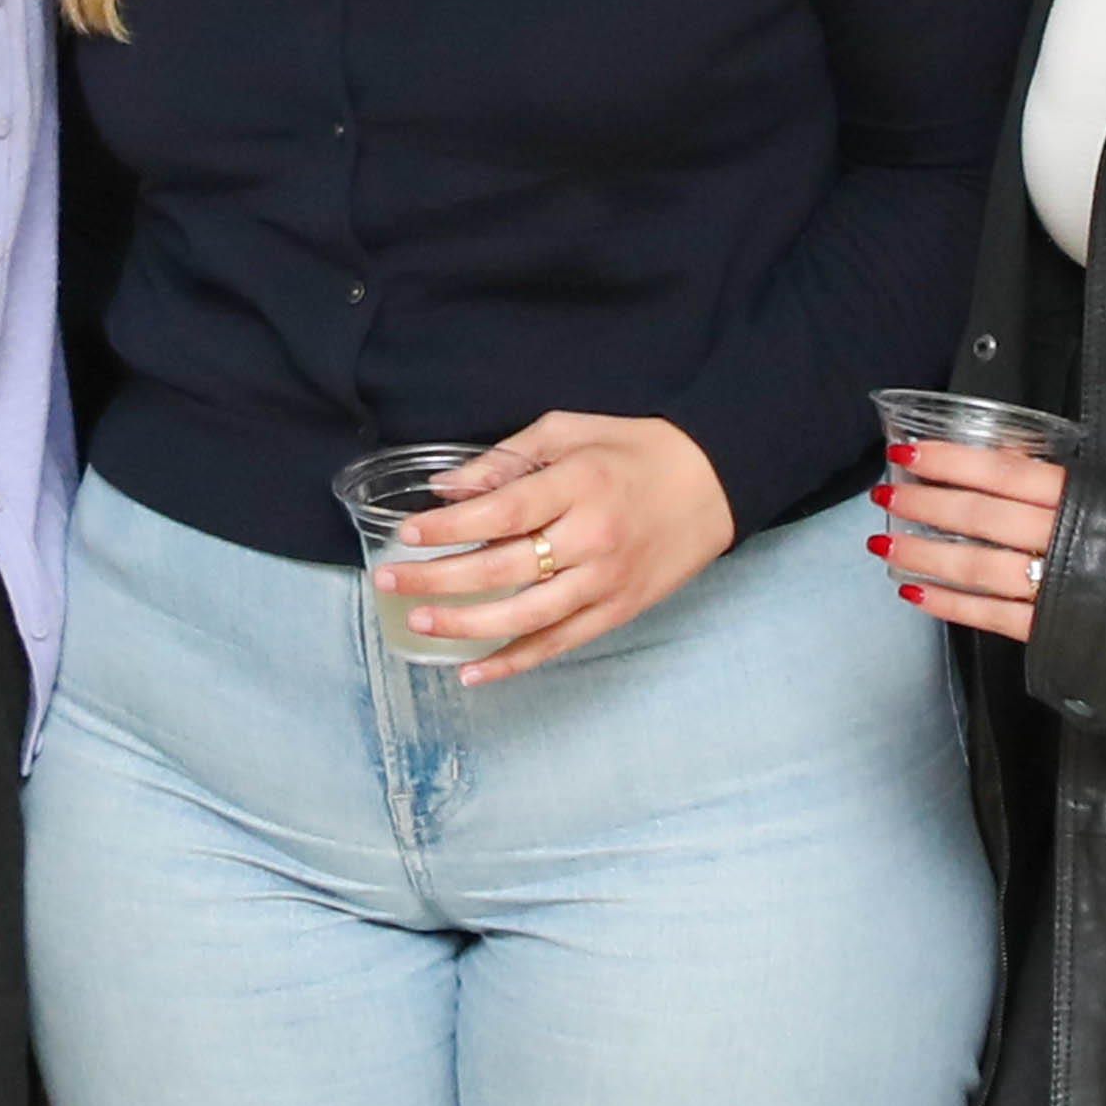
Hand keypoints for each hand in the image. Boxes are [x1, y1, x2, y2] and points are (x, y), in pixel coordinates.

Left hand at [387, 414, 736, 681]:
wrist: (715, 482)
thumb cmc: (637, 450)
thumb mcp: (570, 432)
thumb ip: (506, 459)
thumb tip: (445, 489)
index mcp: (578, 485)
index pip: (501, 513)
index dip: (450, 527)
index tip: (408, 534)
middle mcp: (592, 539)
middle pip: (502, 570)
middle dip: (438, 578)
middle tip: (390, 580)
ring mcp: (606, 582)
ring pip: (525, 616)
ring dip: (465, 625)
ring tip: (418, 623)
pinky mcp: (617, 612)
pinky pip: (557, 645)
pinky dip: (513, 663)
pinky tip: (471, 673)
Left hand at [876, 437, 1063, 642]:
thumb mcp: (1104, 490)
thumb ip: (1052, 475)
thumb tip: (1003, 449)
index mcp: (1075, 496)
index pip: (1002, 472)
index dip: (949, 461)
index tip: (905, 454)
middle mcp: (1063, 538)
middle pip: (981, 517)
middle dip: (924, 506)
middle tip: (884, 497)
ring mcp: (1056, 585)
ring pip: (978, 568)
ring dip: (925, 556)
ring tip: (885, 546)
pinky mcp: (1052, 626)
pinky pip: (994, 616)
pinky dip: (951, 604)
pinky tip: (916, 591)